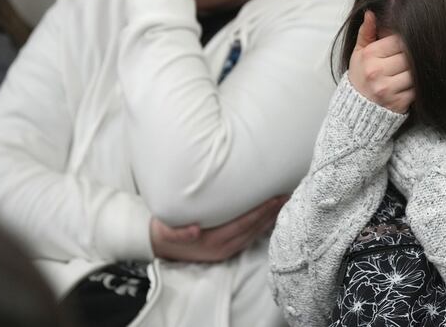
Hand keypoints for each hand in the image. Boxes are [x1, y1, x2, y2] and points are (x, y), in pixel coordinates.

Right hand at [150, 195, 287, 261]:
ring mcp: (227, 250)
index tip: (275, 198)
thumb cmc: (164, 231)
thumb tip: (195, 230)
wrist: (157, 246)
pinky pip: (250, 236)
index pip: (244, 224)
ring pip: (255, 233)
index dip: (261, 212)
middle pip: (254, 228)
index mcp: (213, 242)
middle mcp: (224, 247)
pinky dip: (262, 225)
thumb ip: (179, 232)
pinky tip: (271, 215)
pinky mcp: (226, 249)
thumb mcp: (166, 230)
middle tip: (288, 195)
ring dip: (270, 218)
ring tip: (284, 202)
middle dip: (272, 212)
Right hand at [348, 11, 414, 113]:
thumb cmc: (360, 76)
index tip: (405, 43)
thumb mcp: (359, 53)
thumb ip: (366, 32)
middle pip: (409, 56)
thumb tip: (371, 12)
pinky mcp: (399, 102)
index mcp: (369, 57)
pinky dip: (416, 85)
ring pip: (415, 71)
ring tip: (410, 69)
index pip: (398, 41)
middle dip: (412, 55)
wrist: (357, 109)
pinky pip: (416, 88)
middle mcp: (377, 73)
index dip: (404, 41)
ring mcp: (388, 89)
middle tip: (411, 56)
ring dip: (416, 70)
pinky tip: (409, 83)